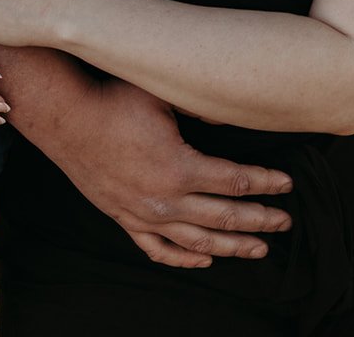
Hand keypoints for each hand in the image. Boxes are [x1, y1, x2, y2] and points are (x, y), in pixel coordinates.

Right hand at [36, 78, 293, 269]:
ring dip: (231, 246)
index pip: (235, 181)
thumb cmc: (114, 100)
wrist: (66, 119)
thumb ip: (200, 106)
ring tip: (258, 249)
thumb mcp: (161, 94)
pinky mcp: (125, 217)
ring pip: (197, 241)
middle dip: (259, 221)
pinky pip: (158, 248)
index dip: (265, 183)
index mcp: (179, 167)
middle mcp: (165, 199)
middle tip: (285, 223)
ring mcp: (144, 214)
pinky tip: (203, 258)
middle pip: (224, 217)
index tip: (287, 184)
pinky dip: (184, 257)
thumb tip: (233, 112)